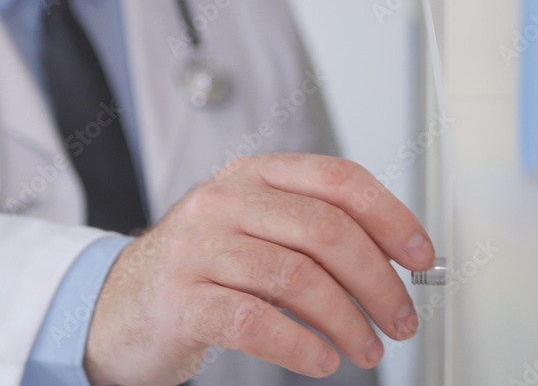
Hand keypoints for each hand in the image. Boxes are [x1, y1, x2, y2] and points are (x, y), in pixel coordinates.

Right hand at [83, 153, 433, 385]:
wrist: (117, 306)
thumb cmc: (198, 272)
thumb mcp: (251, 233)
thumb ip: (308, 235)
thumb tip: (392, 262)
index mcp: (250, 176)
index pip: (336, 179)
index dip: (390, 217)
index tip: (420, 256)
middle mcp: (222, 202)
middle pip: (324, 229)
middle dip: (378, 280)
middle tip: (400, 318)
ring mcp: (197, 248)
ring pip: (297, 278)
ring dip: (347, 321)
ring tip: (365, 349)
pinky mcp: (180, 299)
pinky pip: (256, 321)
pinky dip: (301, 346)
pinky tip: (319, 360)